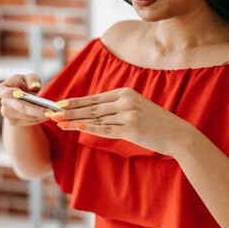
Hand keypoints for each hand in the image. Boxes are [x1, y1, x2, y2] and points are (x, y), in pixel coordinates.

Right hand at [0, 73, 46, 126]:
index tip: (19, 93)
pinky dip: (40, 119)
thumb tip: (35, 87)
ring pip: (27, 117)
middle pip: (20, 107)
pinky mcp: (14, 122)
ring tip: (54, 113)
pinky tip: (50, 115)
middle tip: (50, 111)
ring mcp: (7, 115)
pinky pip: (29, 122)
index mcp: (2, 89)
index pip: (2, 91)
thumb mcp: (28, 78)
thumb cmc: (23, 84)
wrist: (21, 97)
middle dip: (36, 110)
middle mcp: (3, 103)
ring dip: (41, 116)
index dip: (8, 92)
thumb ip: (32, 79)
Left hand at [51, 87, 192, 156]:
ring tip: (58, 123)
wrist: (177, 134)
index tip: (59, 104)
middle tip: (51, 113)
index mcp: (125, 92)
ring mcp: (128, 114)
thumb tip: (92, 112)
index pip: (94, 98)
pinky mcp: (131, 129)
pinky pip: (105, 130)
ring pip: (95, 118)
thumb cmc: (154, 123)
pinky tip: (76, 128)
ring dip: (74, 121)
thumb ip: (116, 107)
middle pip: (91, 107)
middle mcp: (125, 100)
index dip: (75, 101)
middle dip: (69, 111)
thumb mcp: (136, 107)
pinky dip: (90, 129)